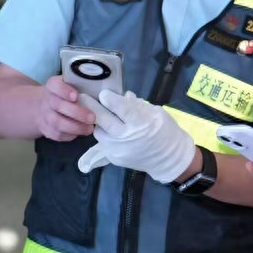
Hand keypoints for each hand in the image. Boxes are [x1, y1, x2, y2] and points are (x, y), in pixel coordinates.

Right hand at [37, 75, 94, 141]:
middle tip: (92, 117)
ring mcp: (45, 116)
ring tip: (90, 128)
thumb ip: (82, 85)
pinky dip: (70, 135)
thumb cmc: (65, 94)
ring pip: (57, 123)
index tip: (76, 96)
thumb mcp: (70, 85)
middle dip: (77, 113)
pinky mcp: (47, 130)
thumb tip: (103, 89)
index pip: (55, 85)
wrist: (42, 107)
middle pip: (58, 106)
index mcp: (53, 86)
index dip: (64, 90)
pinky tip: (81, 132)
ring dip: (76, 127)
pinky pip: (57, 134)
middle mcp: (47, 100)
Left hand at [76, 91, 195, 183]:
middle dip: (92, 106)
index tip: (103, 92)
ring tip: (102, 115)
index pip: (120, 108)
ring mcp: (118, 150)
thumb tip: (123, 96)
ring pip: (98, 131)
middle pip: (103, 119)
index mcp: (141, 124)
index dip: (110, 99)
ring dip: (99, 122)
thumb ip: (138, 105)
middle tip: (82, 97)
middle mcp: (126, 137)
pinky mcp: (113, 158)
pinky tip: (111, 130)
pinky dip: (105, 134)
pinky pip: (103, 142)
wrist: (169, 159)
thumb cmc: (166, 132)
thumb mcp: (157, 113)